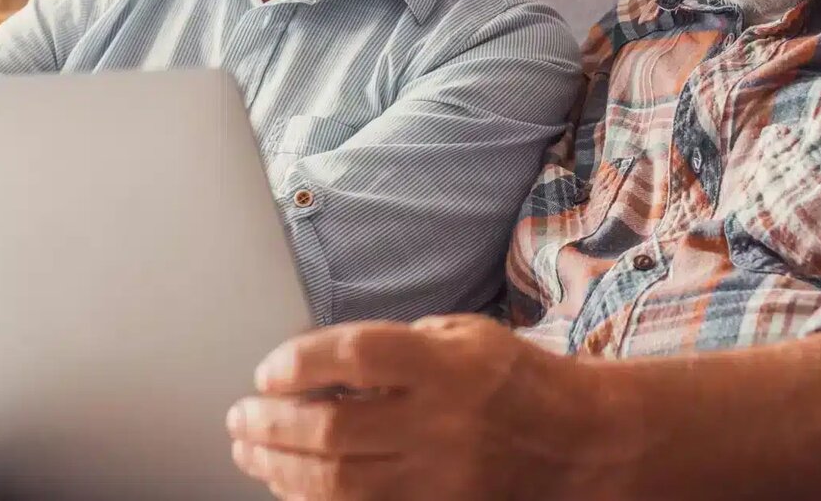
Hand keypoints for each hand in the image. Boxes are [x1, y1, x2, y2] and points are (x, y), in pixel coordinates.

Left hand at [227, 314, 597, 500]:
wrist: (579, 444)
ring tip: (250, 451)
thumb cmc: (514, 379)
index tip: (268, 369)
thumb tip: (316, 361)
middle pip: (333, 429)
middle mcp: (442, 423)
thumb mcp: (464, 334)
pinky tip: (291, 487)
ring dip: (280, 469)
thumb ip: (397, 344)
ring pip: (337, 484)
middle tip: (241, 416)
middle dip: (271, 424)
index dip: (302, 362)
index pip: (359, 355)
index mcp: (448, 365)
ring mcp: (439, 478)